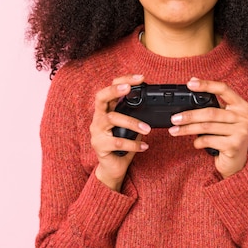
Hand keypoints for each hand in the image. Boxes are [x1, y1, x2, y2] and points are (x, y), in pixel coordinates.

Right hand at [90, 74, 149, 190]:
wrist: (112, 169)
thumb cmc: (122, 145)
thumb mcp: (128, 126)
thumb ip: (134, 115)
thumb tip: (151, 103)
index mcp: (105, 110)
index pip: (109, 88)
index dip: (123, 80)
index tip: (141, 78)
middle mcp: (98, 118)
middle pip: (101, 97)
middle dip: (115, 90)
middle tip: (129, 88)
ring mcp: (96, 132)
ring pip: (111, 119)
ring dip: (132, 122)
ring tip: (148, 129)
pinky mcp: (100, 146)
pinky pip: (117, 142)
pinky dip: (133, 144)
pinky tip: (144, 146)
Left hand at [168, 77, 247, 178]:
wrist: (237, 164)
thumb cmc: (227, 138)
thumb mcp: (223, 120)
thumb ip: (213, 106)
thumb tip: (193, 84)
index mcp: (241, 106)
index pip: (224, 89)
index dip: (207, 85)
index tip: (190, 83)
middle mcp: (244, 117)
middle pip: (211, 112)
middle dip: (190, 115)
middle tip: (174, 118)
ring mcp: (241, 131)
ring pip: (207, 126)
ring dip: (188, 129)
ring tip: (175, 130)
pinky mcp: (235, 145)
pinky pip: (209, 140)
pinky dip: (198, 142)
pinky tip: (195, 143)